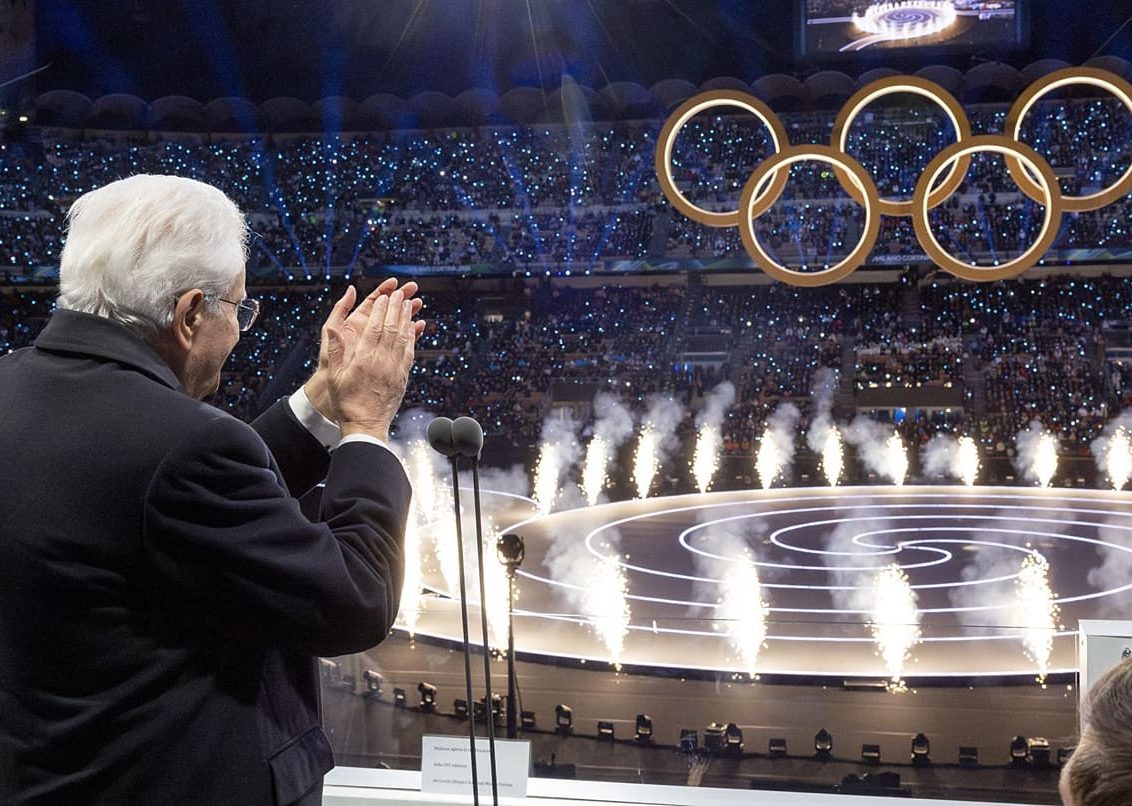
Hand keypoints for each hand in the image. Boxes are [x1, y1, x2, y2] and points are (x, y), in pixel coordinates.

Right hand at [320, 286, 416, 440]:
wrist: (365, 426)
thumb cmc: (346, 402)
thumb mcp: (334, 376)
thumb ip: (335, 350)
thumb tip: (333, 328)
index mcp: (363, 359)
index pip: (375, 328)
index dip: (382, 310)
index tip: (385, 296)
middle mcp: (381, 362)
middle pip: (392, 329)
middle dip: (397, 309)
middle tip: (401, 293)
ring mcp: (394, 369)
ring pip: (403, 339)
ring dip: (406, 319)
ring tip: (410, 304)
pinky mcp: (402, 378)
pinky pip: (409, 353)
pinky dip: (412, 338)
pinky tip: (414, 328)